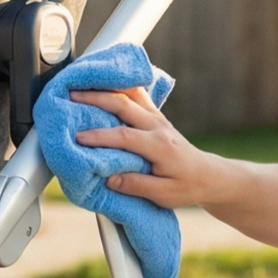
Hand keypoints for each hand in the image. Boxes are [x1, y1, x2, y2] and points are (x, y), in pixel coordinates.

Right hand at [73, 87, 235, 208]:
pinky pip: (135, 94)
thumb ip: (136, 185)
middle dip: (95, 98)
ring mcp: (156, 118)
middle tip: (70, 96)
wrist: (207, 175)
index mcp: (159, 146)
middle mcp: (157, 126)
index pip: (125, 136)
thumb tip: (109, 177)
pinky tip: (102, 83)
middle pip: (123, 104)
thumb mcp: (164, 194)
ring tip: (81, 84)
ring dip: (105, 87)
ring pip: (129, 93)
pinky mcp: (154, 115)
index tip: (78, 137)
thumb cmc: (186, 186)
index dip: (100, 136)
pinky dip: (117, 86)